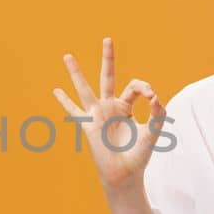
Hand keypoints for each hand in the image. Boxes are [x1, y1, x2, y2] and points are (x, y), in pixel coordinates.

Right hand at [52, 37, 167, 191]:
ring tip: (67, 56)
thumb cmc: (138, 156)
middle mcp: (111, 107)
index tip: (152, 97)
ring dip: (76, 72)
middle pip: (108, 77)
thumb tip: (155, 97)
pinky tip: (56, 91)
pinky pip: (73, 110)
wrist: (124, 174)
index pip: (134, 87)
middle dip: (108, 58)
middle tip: (107, 39)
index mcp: (127, 107)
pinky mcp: (88, 125)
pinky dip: (64, 101)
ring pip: (85, 88)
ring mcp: (98, 114)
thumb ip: (158, 115)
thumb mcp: (153, 133)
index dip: (144, 88)